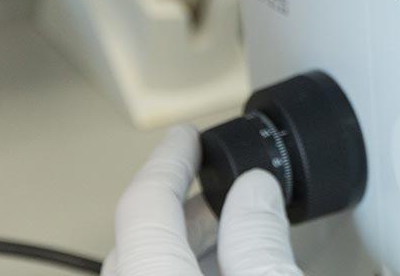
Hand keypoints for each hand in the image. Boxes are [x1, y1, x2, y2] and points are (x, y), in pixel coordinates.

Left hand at [103, 126, 302, 275]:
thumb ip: (260, 240)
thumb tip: (255, 190)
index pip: (145, 206)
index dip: (169, 160)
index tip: (186, 137)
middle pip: (138, 240)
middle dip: (183, 206)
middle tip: (221, 184)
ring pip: (140, 269)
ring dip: (182, 245)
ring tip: (229, 232)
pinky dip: (178, 272)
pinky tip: (220, 272)